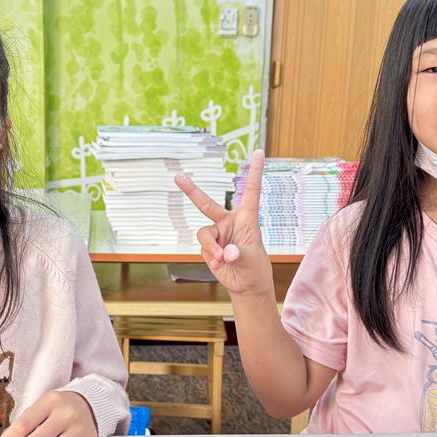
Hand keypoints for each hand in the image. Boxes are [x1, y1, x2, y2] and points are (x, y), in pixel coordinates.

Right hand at [174, 148, 273, 296]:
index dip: (255, 171)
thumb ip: (240, 253)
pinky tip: (219, 264)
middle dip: (191, 191)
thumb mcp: (252, 259)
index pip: (251, 191)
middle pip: (207, 204)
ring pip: (203, 234)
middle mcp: (229, 222)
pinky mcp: (208, 247)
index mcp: (247, 218)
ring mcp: (217, 234)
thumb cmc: (255, 268)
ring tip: (221, 259)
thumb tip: (226, 252)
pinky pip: (203, 248)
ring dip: (210, 247)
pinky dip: (210, 256)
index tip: (259, 151)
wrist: (246, 285)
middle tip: (178, 176)